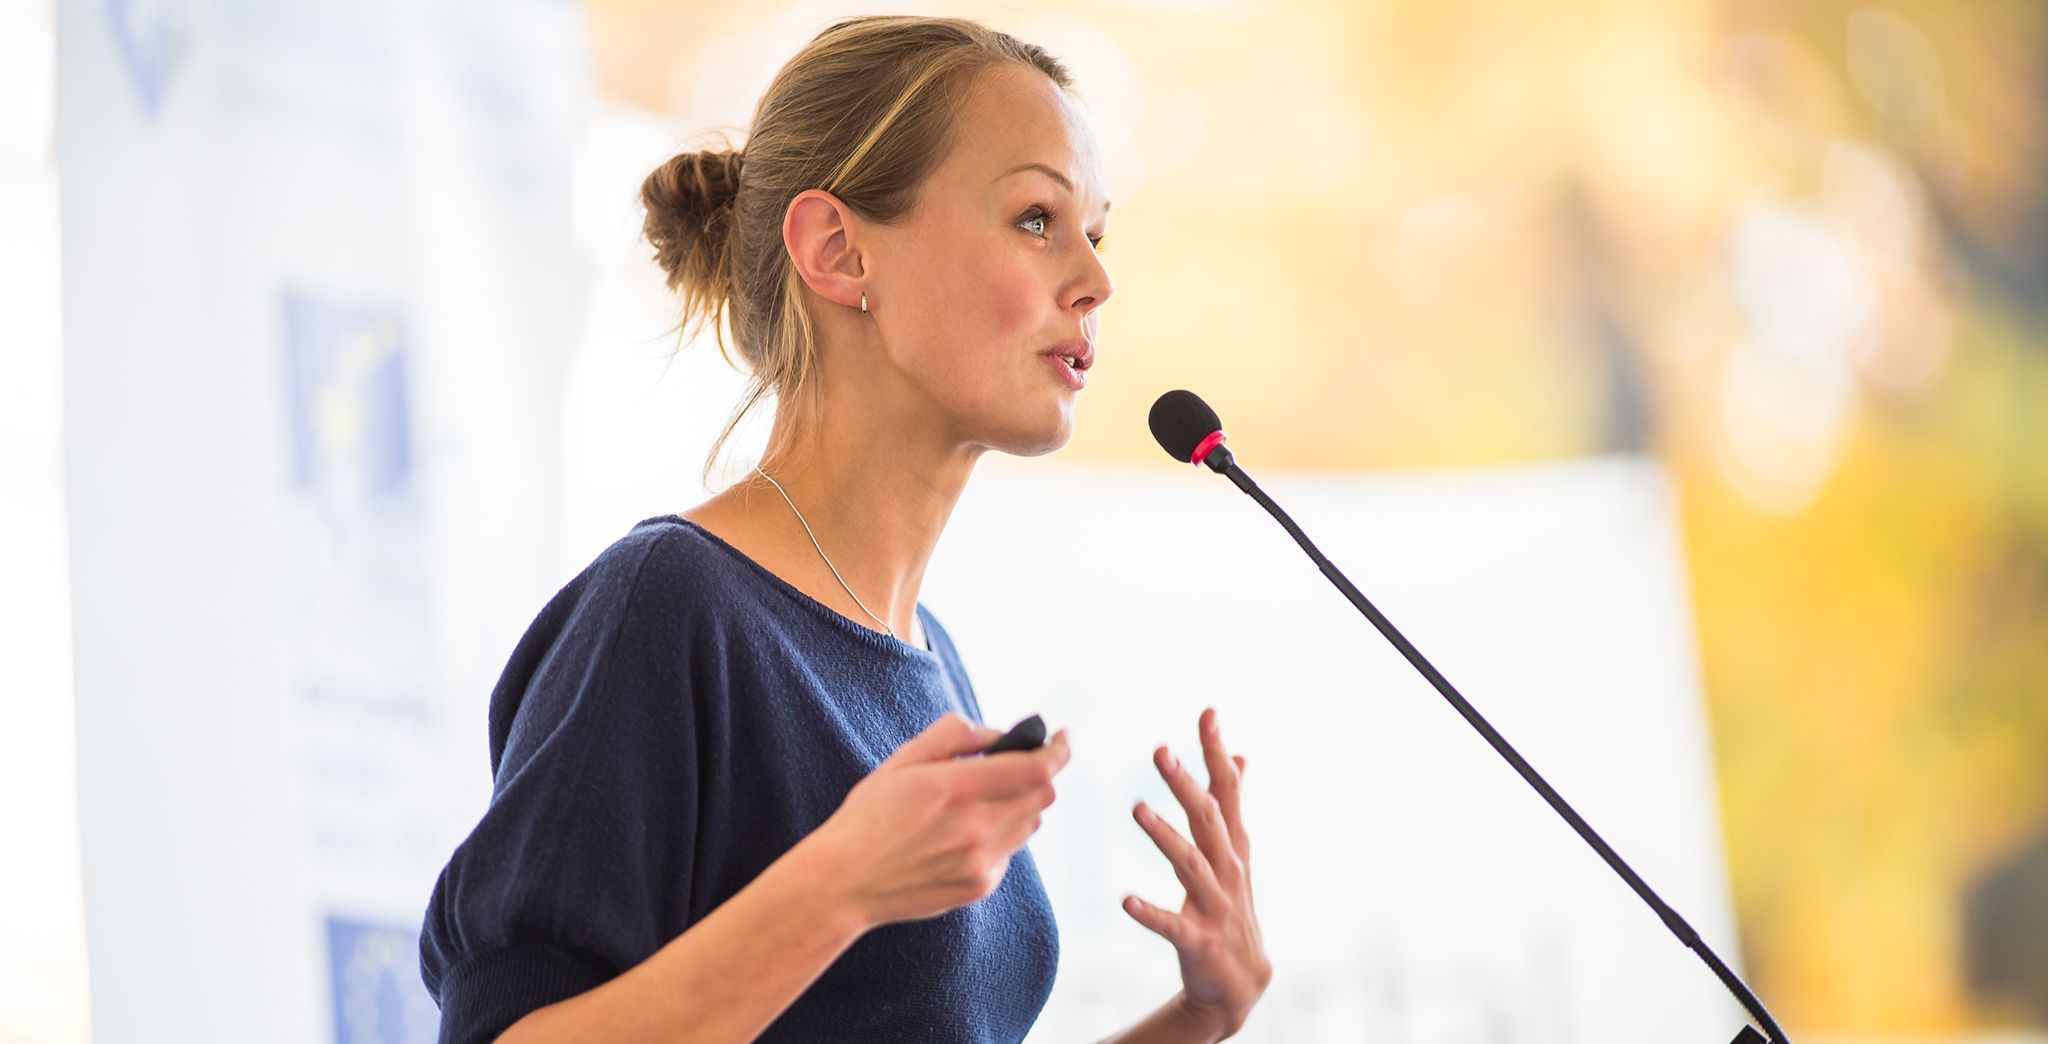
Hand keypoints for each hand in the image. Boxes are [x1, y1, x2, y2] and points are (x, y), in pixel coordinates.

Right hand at [814, 713, 1069, 927]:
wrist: (844, 882)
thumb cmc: (868, 816)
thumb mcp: (903, 761)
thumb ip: (953, 736)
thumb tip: (997, 734)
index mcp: (957, 788)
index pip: (1038, 768)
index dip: (1059, 749)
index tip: (1063, 736)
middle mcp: (976, 828)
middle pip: (1043, 795)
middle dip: (1038, 774)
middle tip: (1018, 764)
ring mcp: (981, 862)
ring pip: (1030, 824)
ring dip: (1019, 804)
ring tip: (982, 801)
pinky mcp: (979, 886)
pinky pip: (1009, 852)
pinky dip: (1000, 835)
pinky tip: (963, 835)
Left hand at [1124, 707, 1271, 1038]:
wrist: (1242, 982)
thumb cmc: (1232, 906)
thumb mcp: (1236, 853)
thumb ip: (1232, 804)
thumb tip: (1240, 755)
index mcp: (1233, 846)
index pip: (1228, 791)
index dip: (1216, 752)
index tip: (1208, 713)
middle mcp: (1229, 869)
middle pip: (1208, 819)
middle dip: (1186, 784)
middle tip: (1160, 750)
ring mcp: (1216, 906)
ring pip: (1190, 865)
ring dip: (1165, 836)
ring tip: (1137, 809)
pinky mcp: (1198, 941)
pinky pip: (1171, 925)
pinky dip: (1150, 912)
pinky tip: (1124, 900)